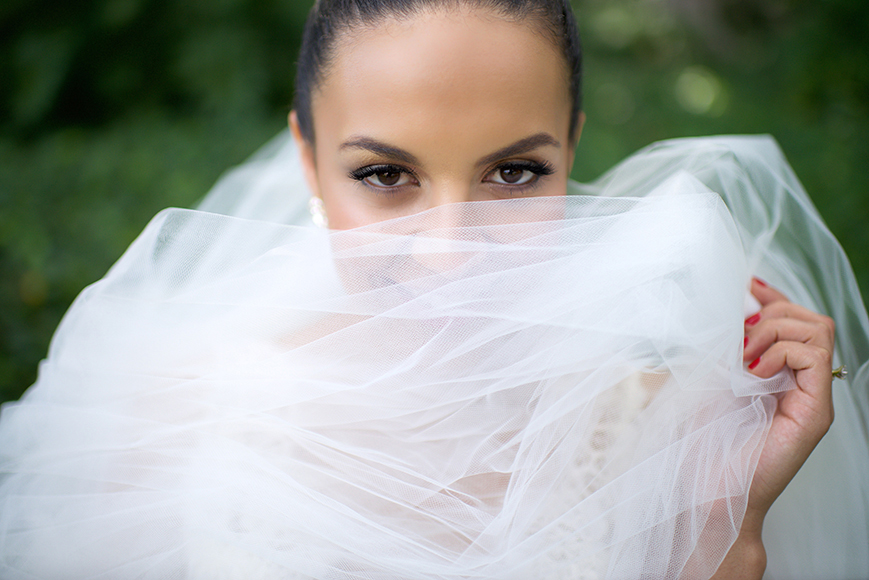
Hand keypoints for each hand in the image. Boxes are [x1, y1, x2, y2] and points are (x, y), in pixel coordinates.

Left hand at [712, 277, 834, 579]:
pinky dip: (781, 350)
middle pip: (811, 318)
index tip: (745, 284)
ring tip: (744, 357)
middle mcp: (800, 383)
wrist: (707, 492)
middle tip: (739, 337)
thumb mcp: (706, 381)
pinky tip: (753, 372)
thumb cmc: (702, 443)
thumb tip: (728, 312)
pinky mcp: (815, 412)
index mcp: (777, 374)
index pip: (792, 319)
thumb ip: (720, 349)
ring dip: (774, 330)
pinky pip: (814, 355)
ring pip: (817, 329)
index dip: (772, 296)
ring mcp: (811, 397)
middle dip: (774, 311)